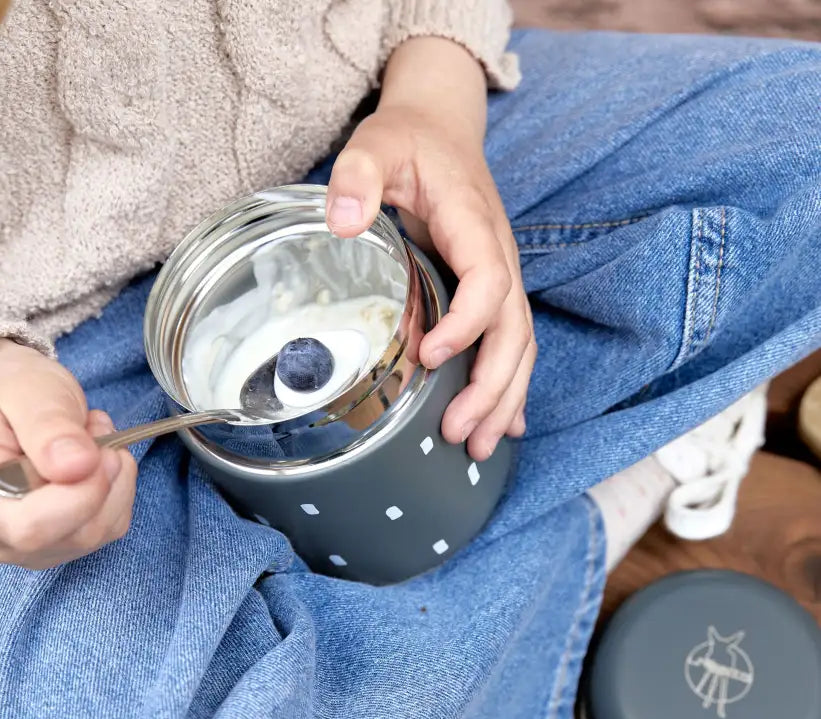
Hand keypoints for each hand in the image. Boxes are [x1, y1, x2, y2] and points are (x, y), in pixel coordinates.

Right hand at [0, 340, 136, 568]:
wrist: (1, 401)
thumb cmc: (6, 391)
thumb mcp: (26, 391)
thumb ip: (48, 426)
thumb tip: (78, 465)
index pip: (33, 527)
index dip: (82, 493)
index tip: (100, 449)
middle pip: (78, 533)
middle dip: (105, 476)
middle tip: (93, 428)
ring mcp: (28, 544)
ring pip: (101, 531)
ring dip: (115, 479)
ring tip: (90, 438)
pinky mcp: (59, 540)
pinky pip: (110, 525)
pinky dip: (117, 488)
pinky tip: (95, 460)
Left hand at [326, 38, 535, 461]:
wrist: (441, 129)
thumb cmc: (409, 141)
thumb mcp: (376, 142)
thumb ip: (358, 175)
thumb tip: (341, 223)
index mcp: (474, 225)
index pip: (489, 282)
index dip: (467, 324)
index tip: (430, 356)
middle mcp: (498, 256)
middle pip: (514, 331)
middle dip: (492, 387)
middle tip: (458, 434)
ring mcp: (500, 276)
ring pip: (519, 347)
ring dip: (504, 400)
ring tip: (478, 448)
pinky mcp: (491, 290)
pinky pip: (512, 344)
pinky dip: (510, 388)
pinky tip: (504, 425)